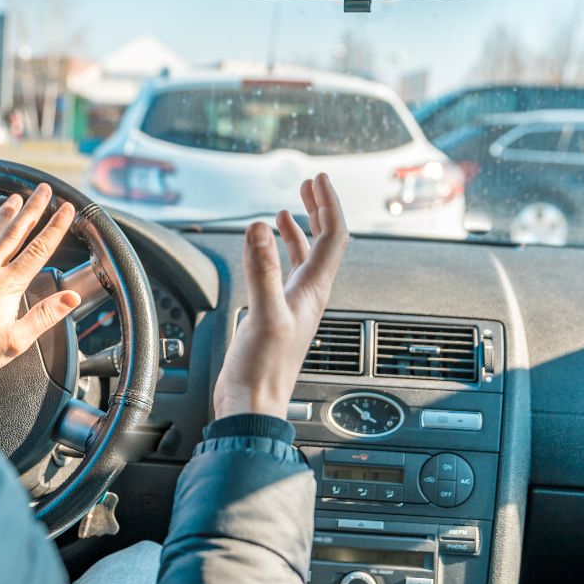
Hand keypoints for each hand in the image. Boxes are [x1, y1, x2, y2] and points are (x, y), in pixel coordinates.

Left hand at [0, 184, 81, 384]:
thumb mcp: (16, 341)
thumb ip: (45, 315)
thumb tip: (70, 297)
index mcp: (7, 286)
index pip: (38, 249)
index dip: (55, 227)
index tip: (66, 209)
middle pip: (14, 233)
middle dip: (32, 209)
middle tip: (43, 190)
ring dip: (1, 215)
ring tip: (13, 200)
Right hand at [213, 174, 348, 418]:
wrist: (251, 405)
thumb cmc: (262, 370)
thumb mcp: (263, 314)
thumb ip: (261, 270)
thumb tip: (261, 227)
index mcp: (313, 291)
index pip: (332, 237)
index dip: (327, 204)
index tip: (318, 179)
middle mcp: (309, 296)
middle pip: (324, 243)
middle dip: (318, 210)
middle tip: (309, 183)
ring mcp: (293, 305)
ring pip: (305, 258)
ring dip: (301, 229)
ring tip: (292, 208)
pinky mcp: (275, 315)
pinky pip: (285, 274)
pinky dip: (279, 253)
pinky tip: (265, 250)